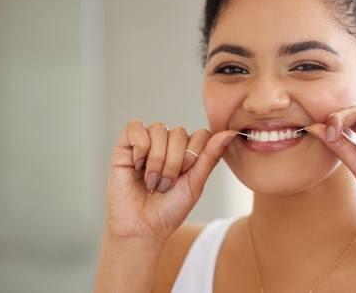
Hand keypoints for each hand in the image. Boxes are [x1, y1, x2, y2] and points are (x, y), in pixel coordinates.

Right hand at [104, 119, 235, 241]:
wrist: (142, 228)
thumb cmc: (169, 209)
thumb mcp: (195, 183)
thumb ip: (210, 156)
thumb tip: (231, 132)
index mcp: (188, 150)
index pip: (201, 134)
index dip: (194, 156)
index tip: (185, 178)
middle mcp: (168, 143)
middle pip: (179, 132)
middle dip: (174, 163)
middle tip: (165, 185)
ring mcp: (147, 142)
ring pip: (159, 129)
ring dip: (157, 160)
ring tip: (151, 182)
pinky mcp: (125, 145)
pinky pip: (135, 128)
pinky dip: (139, 148)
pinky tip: (137, 167)